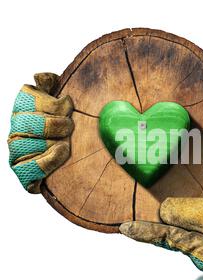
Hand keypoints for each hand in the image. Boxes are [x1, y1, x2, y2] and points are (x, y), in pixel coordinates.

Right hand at [8, 73, 73, 192]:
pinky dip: (47, 162)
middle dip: (55, 124)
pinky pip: (27, 168)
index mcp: (25, 108)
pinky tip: (60, 154)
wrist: (76, 161)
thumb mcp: (65, 105)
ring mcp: (17, 150)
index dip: (50, 102)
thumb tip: (41, 77)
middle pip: (28, 122)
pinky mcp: (22, 171)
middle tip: (70, 127)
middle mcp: (16, 128)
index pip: (27, 96)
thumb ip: (52, 87)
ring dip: (52, 143)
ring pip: (26, 144)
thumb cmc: (70, 128)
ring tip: (67, 144)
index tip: (68, 106)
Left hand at [120, 197, 202, 279]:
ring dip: (198, 212)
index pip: (163, 237)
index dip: (143, 231)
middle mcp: (201, 252)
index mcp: (198, 251)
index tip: (124, 227)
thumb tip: (164, 211)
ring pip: (193, 226)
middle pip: (176, 231)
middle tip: (164, 208)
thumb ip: (188, 213)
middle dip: (172, 218)